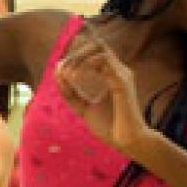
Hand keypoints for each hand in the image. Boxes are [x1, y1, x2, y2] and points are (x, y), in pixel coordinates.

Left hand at [55, 28, 155, 157]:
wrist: (127, 142)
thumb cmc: (110, 127)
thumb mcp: (84, 108)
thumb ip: (72, 94)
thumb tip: (58, 76)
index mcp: (111, 75)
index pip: (95, 51)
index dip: (76, 54)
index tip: (60, 68)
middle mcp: (118, 71)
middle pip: (98, 44)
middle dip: (76, 53)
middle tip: (63, 69)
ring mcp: (122, 74)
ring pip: (100, 49)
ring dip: (79, 58)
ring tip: (68, 75)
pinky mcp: (122, 82)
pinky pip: (104, 62)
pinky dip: (86, 66)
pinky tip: (76, 78)